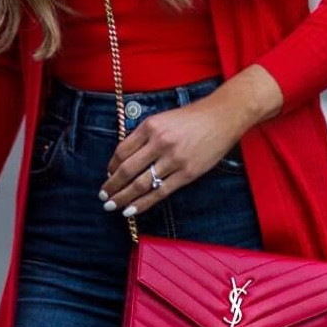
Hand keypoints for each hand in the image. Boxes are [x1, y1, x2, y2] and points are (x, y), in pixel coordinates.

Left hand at [100, 94, 248, 220]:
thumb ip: (144, 136)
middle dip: (112, 186)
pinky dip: (143, 203)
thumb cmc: (192, 117)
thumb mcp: (163, 118)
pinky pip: (160, 192)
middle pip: (127, 170)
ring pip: (141, 184)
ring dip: (123, 198)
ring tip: (112, 205)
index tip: (107, 175)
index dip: (111, 167)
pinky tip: (131, 210)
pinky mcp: (187, 173)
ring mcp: (174, 159)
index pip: (122, 151)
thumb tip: (125, 159)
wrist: (222, 117)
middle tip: (103, 196)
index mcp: (150, 126)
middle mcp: (159, 142)